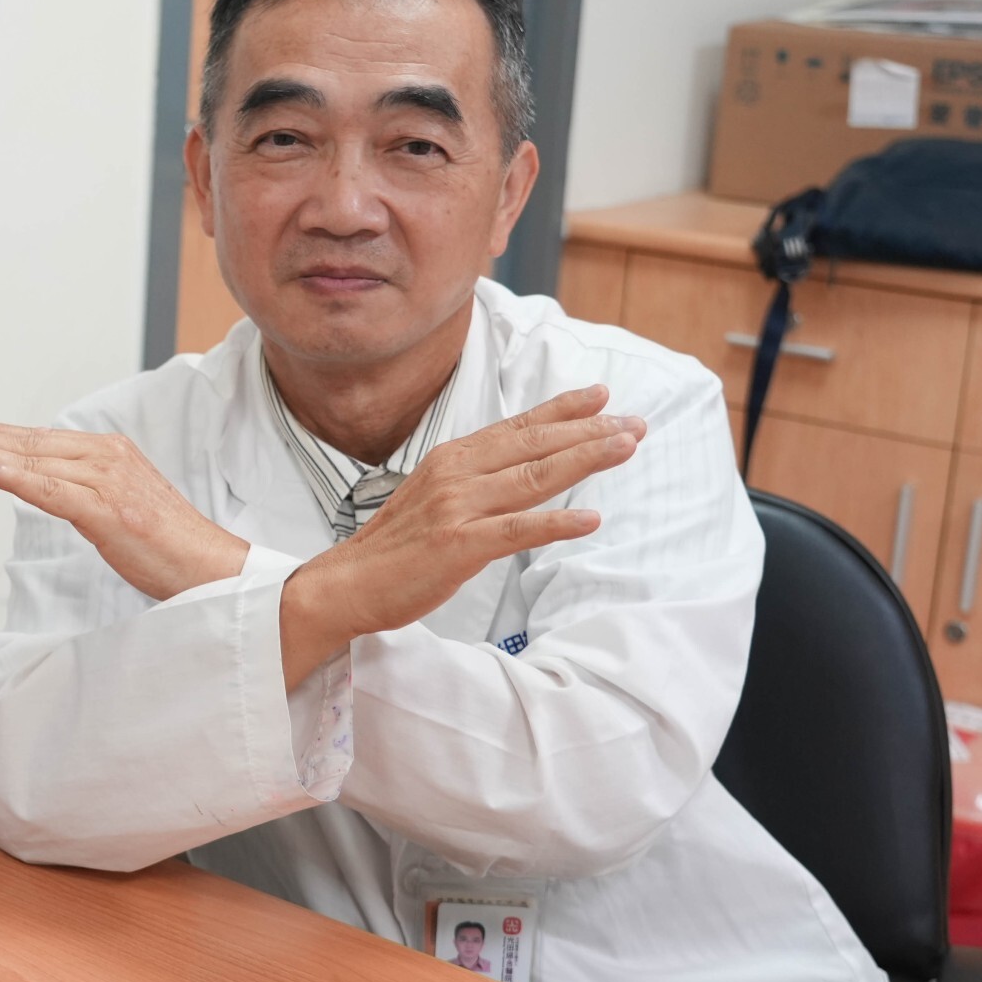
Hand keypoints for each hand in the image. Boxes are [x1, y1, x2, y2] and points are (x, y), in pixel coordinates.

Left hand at [0, 423, 247, 600]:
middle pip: (34, 446)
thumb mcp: (122, 504)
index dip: (5, 437)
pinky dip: (15, 478)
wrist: (208, 566)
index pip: (46, 441)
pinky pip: (49, 490)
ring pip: (35, 463)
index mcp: (112, 453)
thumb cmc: (167, 544)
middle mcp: (108, 458)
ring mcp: (106, 481)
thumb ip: (89, 490)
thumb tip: (55, 489)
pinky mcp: (105, 509)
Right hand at [278, 385, 644, 688]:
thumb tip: (519, 472)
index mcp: (451, 460)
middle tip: (635, 422)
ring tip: (625, 448)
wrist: (346, 583)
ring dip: (584, 460)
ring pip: (533, 477)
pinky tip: (591, 519)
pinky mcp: (458, 545)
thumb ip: (474, 481)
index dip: (563, 410)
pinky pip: (517, 530)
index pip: (517, 427)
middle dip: (589, 431)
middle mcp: (456, 474)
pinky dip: (556, 523)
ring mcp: (457, 508)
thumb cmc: (393, 548)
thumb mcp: (433, 499)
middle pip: (534, 445)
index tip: (603, 397)